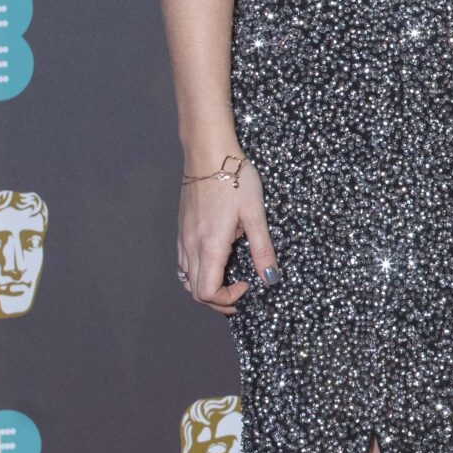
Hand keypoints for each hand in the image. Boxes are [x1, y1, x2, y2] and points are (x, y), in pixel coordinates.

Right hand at [178, 157, 278, 312]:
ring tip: (229, 280)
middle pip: (194, 291)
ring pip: (186, 278)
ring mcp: (183, 237)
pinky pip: (183, 262)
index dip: (227, 299)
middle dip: (217, 299)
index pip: (207, 292)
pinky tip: (216, 260)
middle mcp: (191, 245)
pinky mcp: (182, 229)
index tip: (247, 286)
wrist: (209, 152)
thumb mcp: (256, 214)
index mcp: (210, 245)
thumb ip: (262, 249)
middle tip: (240, 292)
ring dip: (206, 286)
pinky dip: (198, 272)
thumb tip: (270, 278)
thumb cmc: (235, 179)